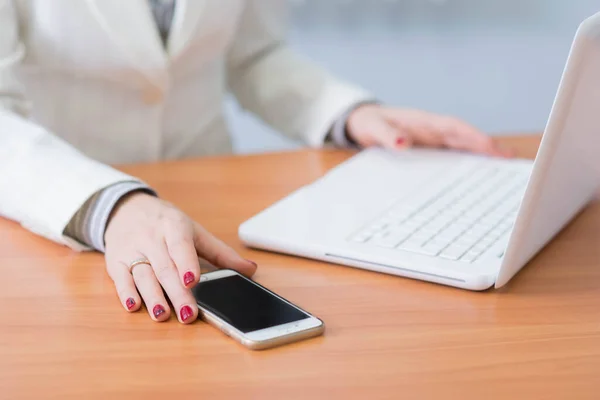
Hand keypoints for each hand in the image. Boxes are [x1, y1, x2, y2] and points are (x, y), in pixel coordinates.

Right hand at [104, 192, 256, 322]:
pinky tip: (133, 306)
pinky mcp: (114, 261)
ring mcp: (131, 249)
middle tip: (188, 313)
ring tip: (162, 314)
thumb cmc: (166, 224)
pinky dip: (125, 293)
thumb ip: (221, 253)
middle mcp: (151, 237)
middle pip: (164, 267)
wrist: (126, 209)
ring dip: (152, 296)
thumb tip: (250, 270)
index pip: (180, 245)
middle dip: (176, 292)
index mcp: (174, 226)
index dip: (186, 263)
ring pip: (142, 274)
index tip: (193, 281)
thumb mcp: (194, 232)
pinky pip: (120, 278)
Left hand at [346, 105, 512, 156]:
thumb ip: (387, 135)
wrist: (362, 123)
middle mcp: (433, 130)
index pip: (453, 127)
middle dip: (487, 146)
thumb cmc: (369, 123)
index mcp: (424, 122)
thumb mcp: (373, 128)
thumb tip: (403, 143)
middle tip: (511, 159)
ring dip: (482, 156)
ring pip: (462, 147)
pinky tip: (478, 176)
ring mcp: (433, 140)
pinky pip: (452, 155)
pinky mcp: (430, 150)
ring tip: (504, 169)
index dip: (473, 136)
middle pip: (465, 137)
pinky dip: (467, 163)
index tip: (490, 145)